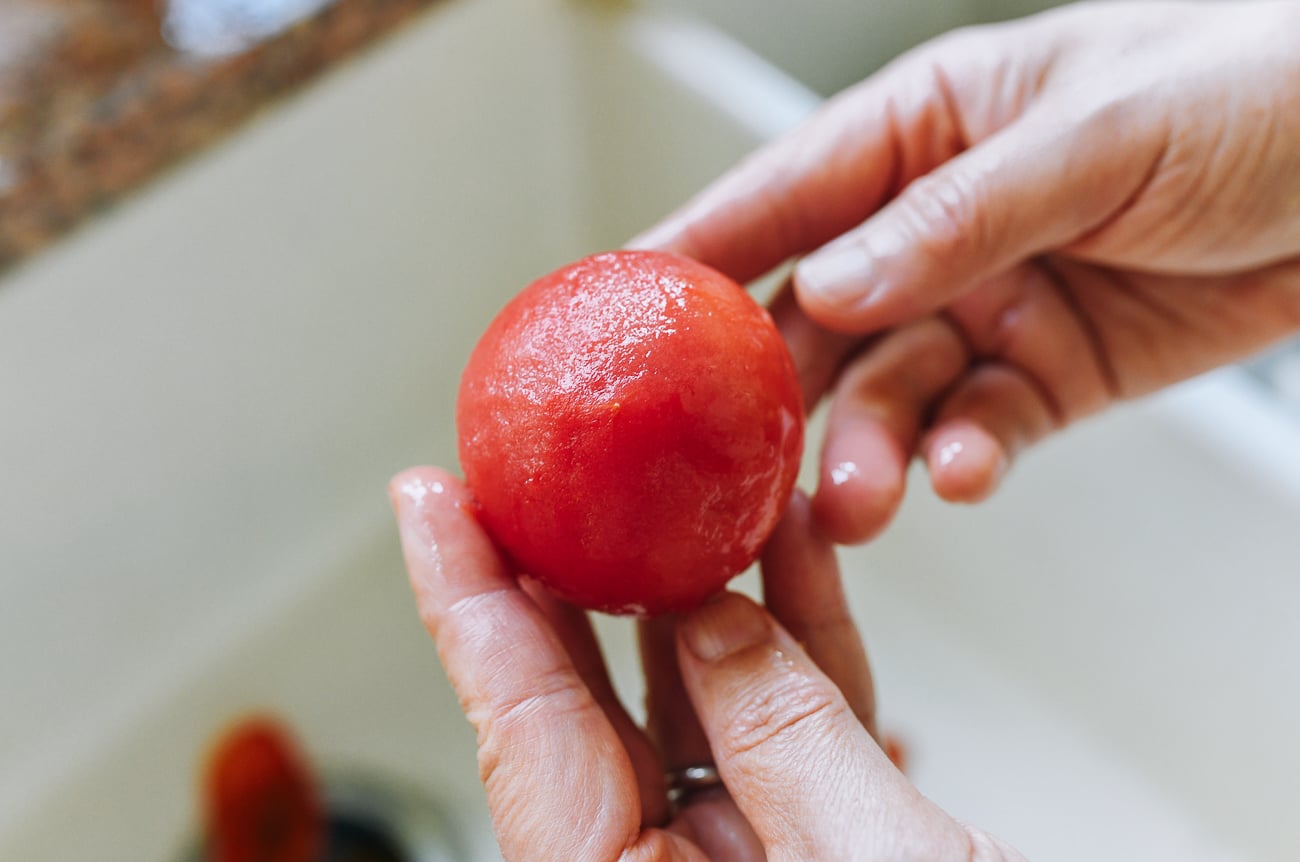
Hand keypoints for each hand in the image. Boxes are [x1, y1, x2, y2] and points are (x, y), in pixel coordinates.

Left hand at [390, 466, 1024, 860]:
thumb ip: (783, 740)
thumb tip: (717, 622)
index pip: (522, 727)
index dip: (468, 600)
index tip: (430, 500)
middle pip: (587, 700)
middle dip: (566, 570)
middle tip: (539, 467)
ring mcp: (743, 861)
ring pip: (695, 695)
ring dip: (699, 578)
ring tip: (680, 475)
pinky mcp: (817, 841)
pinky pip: (788, 719)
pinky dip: (796, 631)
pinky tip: (788, 549)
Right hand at [632, 0, 1299, 543]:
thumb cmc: (1257, 86)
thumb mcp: (1103, 133)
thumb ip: (961, 216)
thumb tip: (835, 284)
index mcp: (926, 128)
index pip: (783, 193)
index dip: (692, 253)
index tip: (611, 312)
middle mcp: (936, 225)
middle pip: (815, 318)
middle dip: (770, 392)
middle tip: (729, 458)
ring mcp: (986, 304)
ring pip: (886, 392)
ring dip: (862, 448)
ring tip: (852, 500)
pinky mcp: (1042, 376)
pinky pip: (975, 429)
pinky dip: (959, 458)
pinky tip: (956, 474)